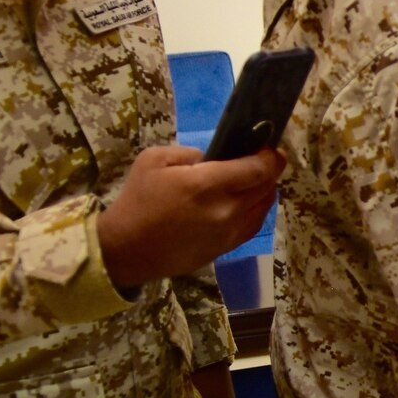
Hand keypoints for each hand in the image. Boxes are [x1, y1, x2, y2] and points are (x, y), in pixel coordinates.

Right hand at [97, 145, 284, 288]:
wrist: (127, 249)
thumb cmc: (138, 200)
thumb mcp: (154, 160)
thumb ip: (189, 153)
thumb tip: (213, 158)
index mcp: (207, 185)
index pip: (258, 169)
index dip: (270, 157)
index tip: (269, 148)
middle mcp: (226, 210)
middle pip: (266, 186)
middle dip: (270, 170)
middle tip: (264, 159)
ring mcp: (229, 232)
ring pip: (264, 207)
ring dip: (265, 190)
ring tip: (255, 179)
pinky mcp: (226, 248)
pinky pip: (253, 225)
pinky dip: (257, 209)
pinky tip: (248, 201)